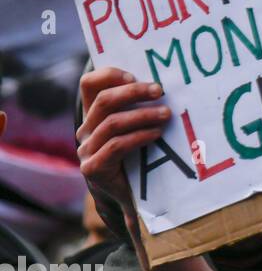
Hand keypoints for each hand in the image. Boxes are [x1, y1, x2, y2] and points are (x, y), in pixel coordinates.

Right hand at [76, 67, 168, 214]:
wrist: (132, 196)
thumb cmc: (140, 156)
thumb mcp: (139, 127)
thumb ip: (141, 106)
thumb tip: (165, 83)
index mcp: (93, 115)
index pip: (89, 84)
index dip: (109, 75)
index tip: (134, 75)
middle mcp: (85, 130)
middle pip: (104, 101)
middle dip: (134, 92)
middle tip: (160, 90)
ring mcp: (86, 150)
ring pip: (112, 123)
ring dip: (142, 115)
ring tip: (166, 114)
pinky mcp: (93, 168)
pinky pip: (115, 146)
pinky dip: (138, 136)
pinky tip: (156, 134)